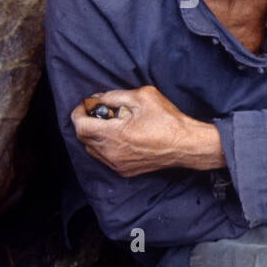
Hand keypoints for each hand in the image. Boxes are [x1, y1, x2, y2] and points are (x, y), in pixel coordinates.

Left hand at [71, 85, 216, 176]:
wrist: (187, 145)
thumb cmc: (168, 120)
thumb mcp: (143, 97)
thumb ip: (115, 95)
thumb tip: (98, 98)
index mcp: (114, 134)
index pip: (80, 125)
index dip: (79, 113)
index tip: (85, 105)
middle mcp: (112, 153)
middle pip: (83, 138)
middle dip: (86, 123)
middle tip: (98, 112)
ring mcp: (118, 164)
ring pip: (92, 150)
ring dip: (94, 136)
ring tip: (109, 125)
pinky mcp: (125, 171)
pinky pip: (105, 159)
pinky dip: (105, 147)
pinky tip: (119, 138)